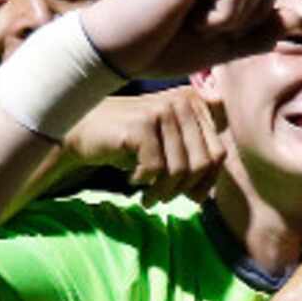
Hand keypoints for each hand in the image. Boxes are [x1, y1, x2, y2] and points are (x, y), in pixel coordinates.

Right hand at [62, 92, 228, 203]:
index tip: (189, 196)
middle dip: (185, 189)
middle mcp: (182, 101)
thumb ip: (195, 155)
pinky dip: (145, 182)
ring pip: (181, 170)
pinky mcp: (142, 124)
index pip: (218, 153)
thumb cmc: (130, 142)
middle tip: (165, 199)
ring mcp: (162, 110)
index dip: (206, 182)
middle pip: (203, 163)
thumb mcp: (168, 144)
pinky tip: (132, 179)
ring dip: (164, 192)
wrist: (83, 131)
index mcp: (195, 102)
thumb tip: (209, 194)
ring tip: (149, 198)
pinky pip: (157, 169)